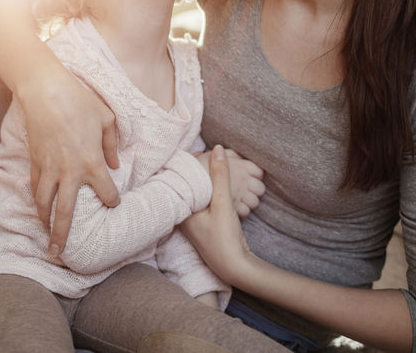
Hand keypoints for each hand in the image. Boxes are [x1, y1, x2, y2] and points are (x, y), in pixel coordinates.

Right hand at [21, 70, 119, 254]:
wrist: (45, 92)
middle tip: (61, 254)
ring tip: (47, 237)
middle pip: (66, 213)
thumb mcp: (106, 119)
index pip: (106, 193)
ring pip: (44, 204)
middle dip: (64, 235)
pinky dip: (36, 200)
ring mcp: (49, 168)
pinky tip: (38, 208)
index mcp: (92, 163)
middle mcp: (69, 172)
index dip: (112, 201)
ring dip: (45, 222)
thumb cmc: (80, 101)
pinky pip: (35, 187)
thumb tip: (116, 164)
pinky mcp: (34, 161)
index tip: (114, 204)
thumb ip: (112, 144)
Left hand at [183, 146, 256, 284]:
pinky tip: (222, 183)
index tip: (199, 150)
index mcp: (181, 209)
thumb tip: (218, 149)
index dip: (187, 163)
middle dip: (198, 169)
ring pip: (198, 191)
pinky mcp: (205, 222)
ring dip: (207, 179)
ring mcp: (194, 219)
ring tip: (217, 164)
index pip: (179, 179)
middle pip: (188, 184)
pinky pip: (206, 199)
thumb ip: (220, 176)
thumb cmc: (224, 239)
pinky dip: (213, 189)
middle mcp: (184, 214)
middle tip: (209, 153)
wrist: (235, 267)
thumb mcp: (223, 204)